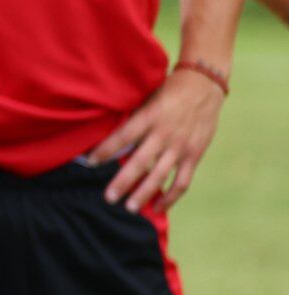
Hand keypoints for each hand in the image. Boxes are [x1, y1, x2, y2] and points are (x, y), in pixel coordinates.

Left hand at [85, 68, 224, 212]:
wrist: (203, 86)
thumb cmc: (168, 90)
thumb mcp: (146, 98)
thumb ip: (133, 117)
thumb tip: (110, 136)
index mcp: (149, 117)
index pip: (122, 137)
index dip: (106, 150)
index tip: (90, 162)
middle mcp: (164, 134)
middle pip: (140, 162)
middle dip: (123, 182)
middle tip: (109, 197)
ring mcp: (180, 147)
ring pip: (160, 176)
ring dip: (144, 194)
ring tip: (130, 208)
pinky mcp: (194, 155)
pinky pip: (182, 181)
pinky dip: (171, 197)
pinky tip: (159, 207)